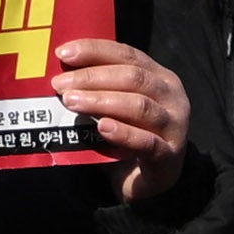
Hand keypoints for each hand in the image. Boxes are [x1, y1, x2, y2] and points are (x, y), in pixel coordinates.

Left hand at [51, 38, 192, 206]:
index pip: (126, 55)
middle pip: (132, 77)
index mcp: (158, 76)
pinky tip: (102, 128)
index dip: (94, 50)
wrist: (148, 183)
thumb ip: (97, 89)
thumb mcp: (115, 107)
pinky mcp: (169, 156)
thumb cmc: (128, 138)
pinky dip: (123, 133)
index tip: (63, 53)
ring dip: (101, 101)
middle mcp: (171, 96)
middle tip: (60, 85)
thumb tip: (58, 75)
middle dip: (91, 77)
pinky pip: (146, 142)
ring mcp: (175, 126)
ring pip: (139, 106)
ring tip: (72, 102)